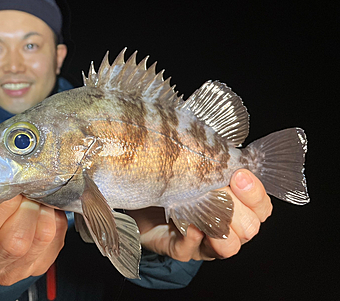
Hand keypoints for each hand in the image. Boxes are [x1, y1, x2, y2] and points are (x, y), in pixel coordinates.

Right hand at [0, 166, 67, 288]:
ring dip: (43, 211)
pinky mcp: (36, 267)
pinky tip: (43, 207)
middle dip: (26, 208)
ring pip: (40, 240)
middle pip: (14, 244)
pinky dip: (54, 218)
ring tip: (35, 195)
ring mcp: (10, 273)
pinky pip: (56, 239)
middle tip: (25, 190)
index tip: (9, 189)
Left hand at [127, 169, 271, 260]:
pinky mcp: (178, 249)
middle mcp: (227, 230)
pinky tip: (188, 224)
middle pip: (250, 228)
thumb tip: (224, 155)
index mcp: (238, 208)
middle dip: (235, 207)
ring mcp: (204, 243)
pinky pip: (188, 250)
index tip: (238, 175)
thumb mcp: (198, 169)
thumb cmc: (174, 181)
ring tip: (203, 208)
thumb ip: (215, 165)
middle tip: (215, 189)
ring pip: (229, 247)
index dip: (254, 193)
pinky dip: (190, 236)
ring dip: (218, 226)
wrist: (142, 200)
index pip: (261, 207)